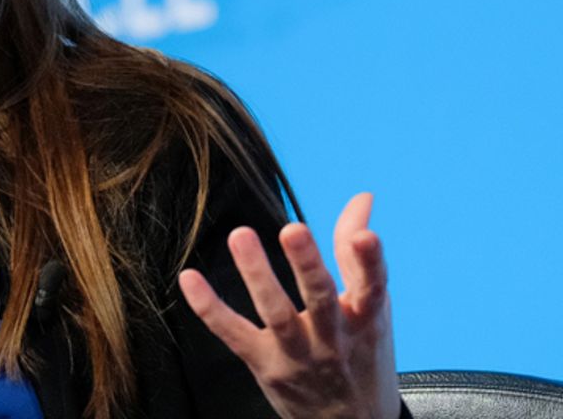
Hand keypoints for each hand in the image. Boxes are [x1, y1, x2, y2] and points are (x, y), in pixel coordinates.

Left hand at [177, 193, 400, 418]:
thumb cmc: (361, 355)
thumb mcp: (371, 310)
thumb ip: (358, 253)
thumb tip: (361, 198)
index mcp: (365, 320)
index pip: (372, 288)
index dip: (370, 263)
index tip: (365, 237)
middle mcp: (333, 339)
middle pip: (321, 299)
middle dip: (308, 265)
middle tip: (293, 229)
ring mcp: (297, 355)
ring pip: (276, 314)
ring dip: (257, 275)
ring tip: (240, 236)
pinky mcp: (264, 365)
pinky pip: (232, 333)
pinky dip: (209, 307)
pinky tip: (190, 279)